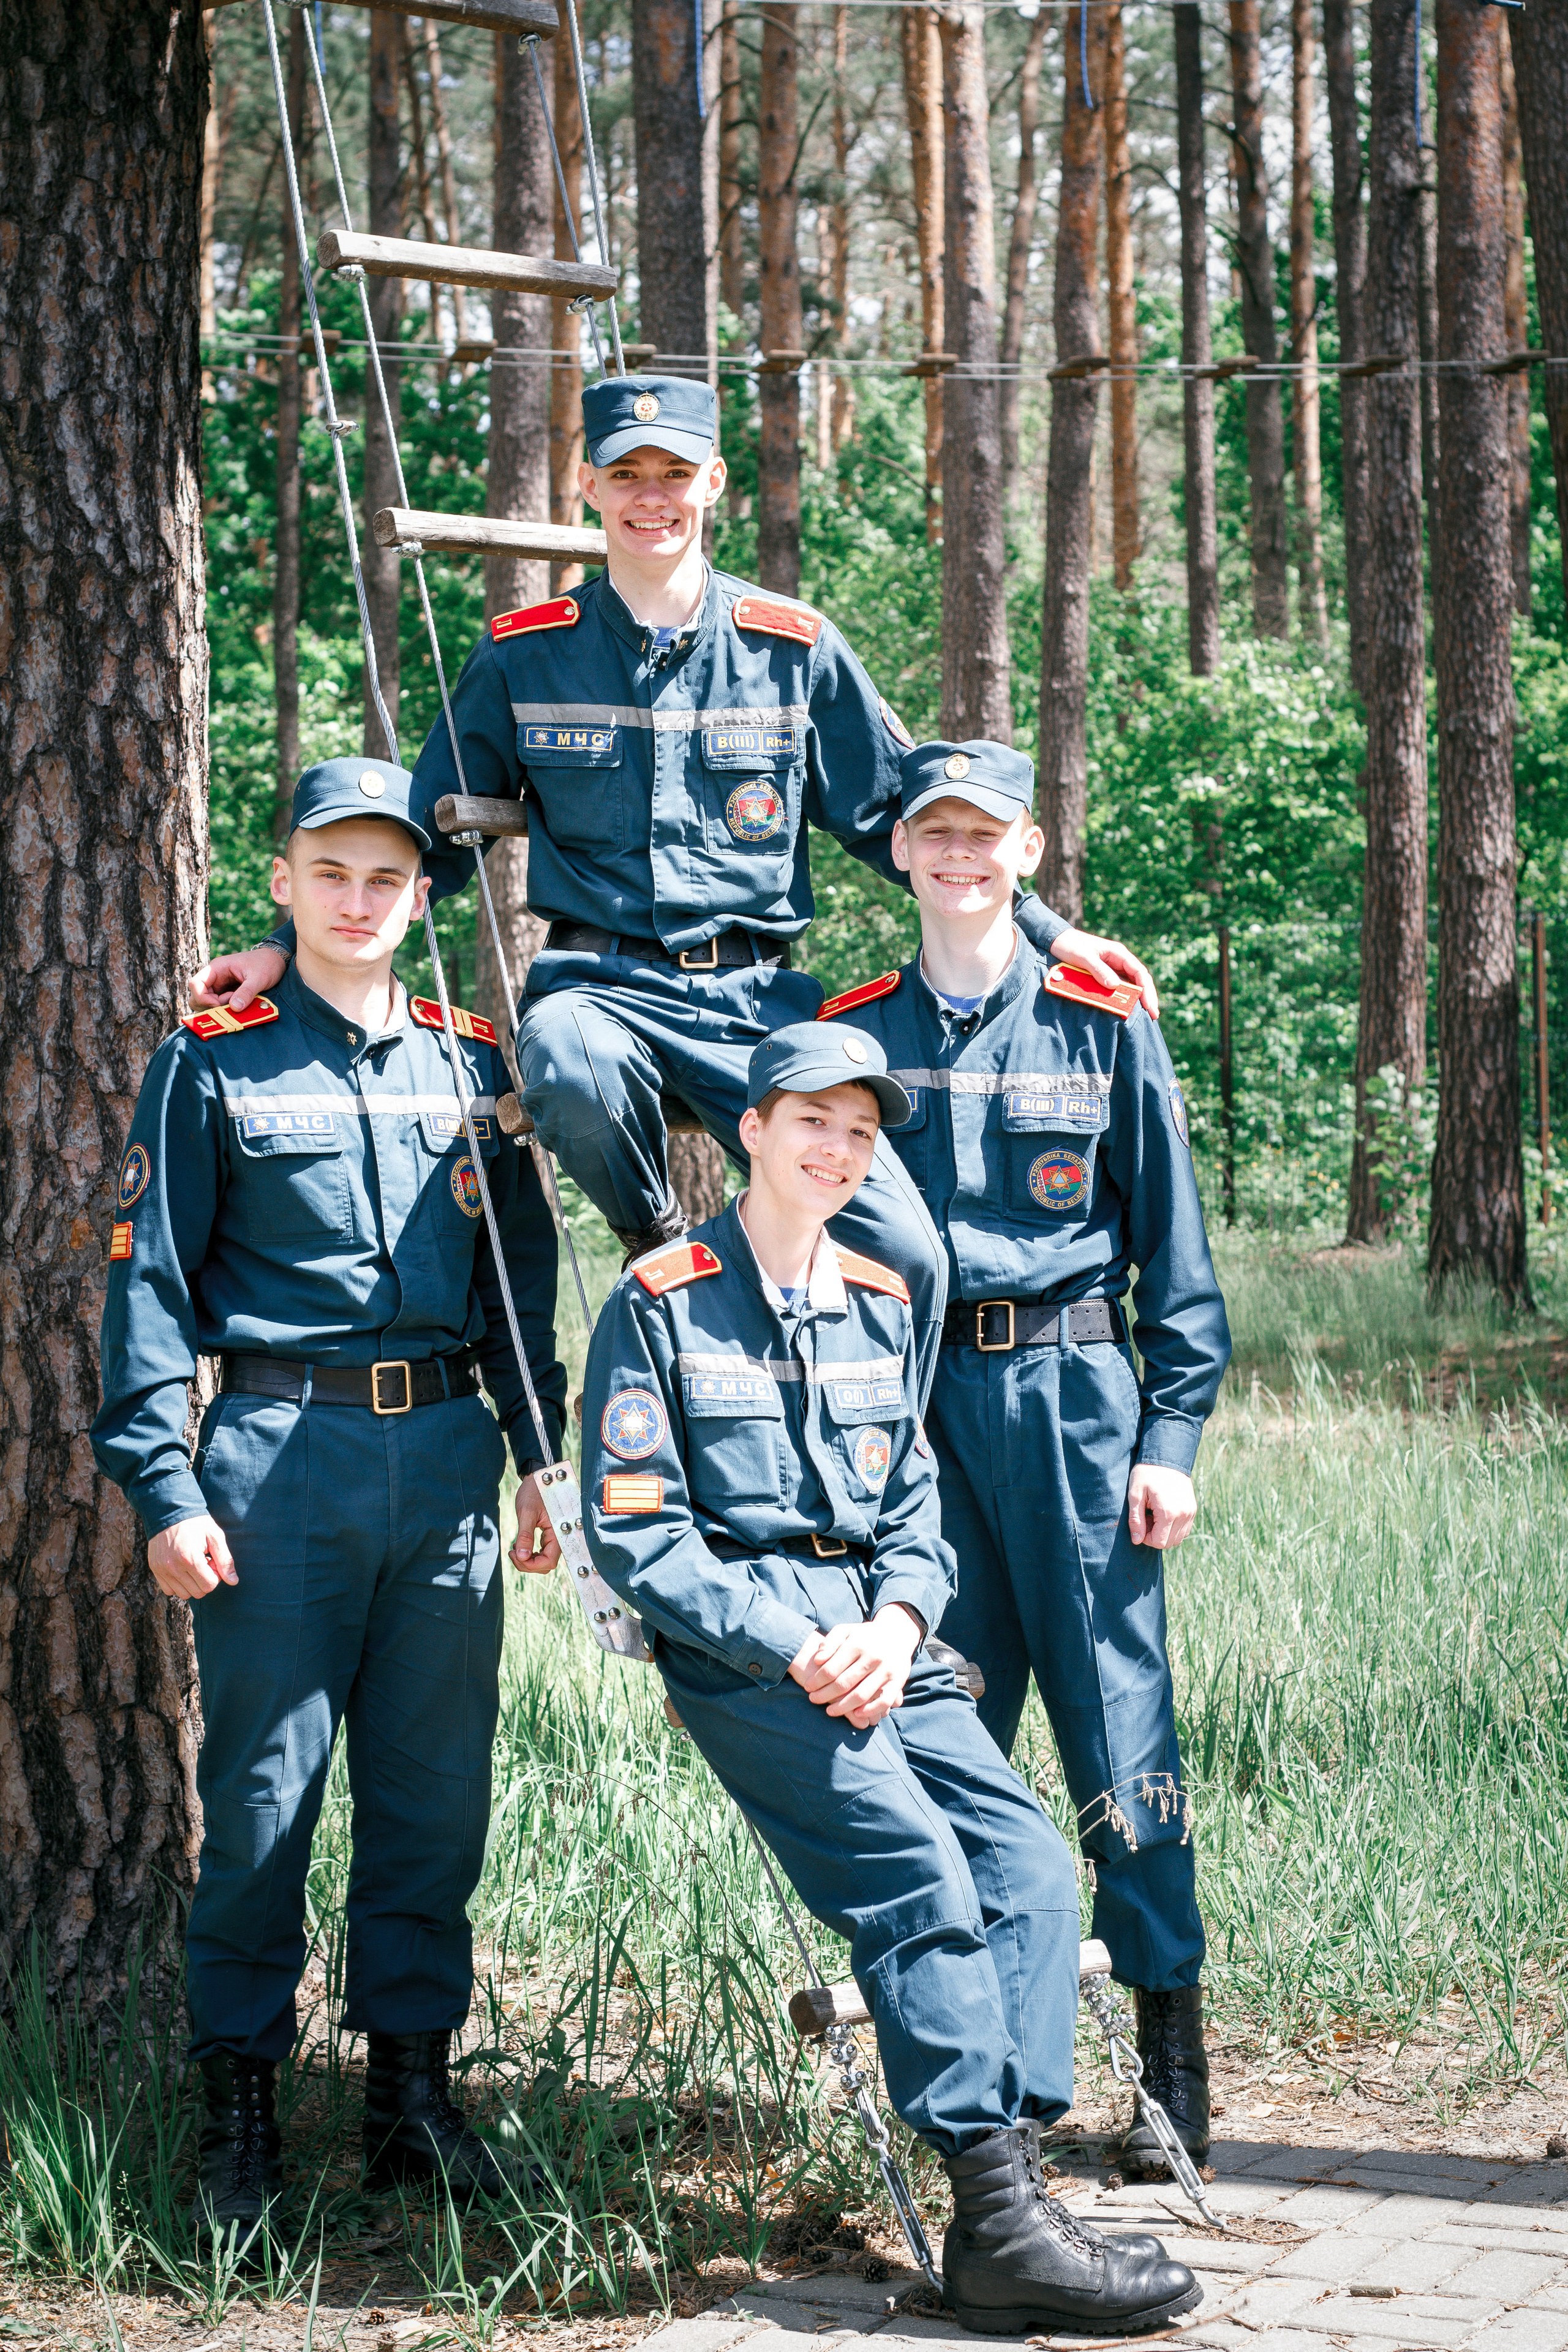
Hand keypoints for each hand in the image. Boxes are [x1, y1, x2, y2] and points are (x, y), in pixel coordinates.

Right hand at [147, 1515, 236, 1599]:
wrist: (170, 1511)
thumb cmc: (196, 1523)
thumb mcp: (215, 1536)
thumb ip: (225, 1560)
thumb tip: (233, 1582)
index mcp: (190, 1558)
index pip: (209, 1585)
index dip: (216, 1575)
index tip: (212, 1560)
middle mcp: (173, 1567)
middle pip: (198, 1592)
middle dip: (205, 1580)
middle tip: (204, 1562)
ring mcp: (162, 1570)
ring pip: (183, 1594)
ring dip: (192, 1584)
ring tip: (193, 1565)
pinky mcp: (155, 1569)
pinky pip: (169, 1590)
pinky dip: (178, 1584)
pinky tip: (182, 1569)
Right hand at [187, 945, 287, 1012]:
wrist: (276, 961)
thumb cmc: (267, 964)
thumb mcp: (259, 978)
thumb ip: (247, 992)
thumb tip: (234, 1008)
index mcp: (217, 968)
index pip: (195, 984)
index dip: (203, 998)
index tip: (221, 1005)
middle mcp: (214, 977)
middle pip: (196, 996)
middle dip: (210, 1005)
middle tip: (231, 1005)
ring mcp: (219, 986)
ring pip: (206, 1003)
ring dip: (218, 1008)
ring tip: (238, 1003)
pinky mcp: (226, 994)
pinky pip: (218, 1005)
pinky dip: (225, 1010)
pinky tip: (240, 1005)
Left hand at [508, 1473, 561, 1573]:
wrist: (539, 1478)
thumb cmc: (534, 1491)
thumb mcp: (527, 1512)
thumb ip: (525, 1535)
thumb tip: (521, 1556)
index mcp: (558, 1532)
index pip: (549, 1561)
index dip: (532, 1565)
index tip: (516, 1555)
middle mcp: (559, 1537)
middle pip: (546, 1564)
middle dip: (528, 1563)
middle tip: (513, 1552)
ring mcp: (554, 1537)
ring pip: (544, 1560)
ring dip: (528, 1559)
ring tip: (515, 1547)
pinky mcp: (549, 1535)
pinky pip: (542, 1552)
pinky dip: (530, 1552)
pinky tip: (520, 1544)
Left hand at [788, 1603, 923, 1728]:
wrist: (897, 1633)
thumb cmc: (864, 1636)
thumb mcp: (846, 1630)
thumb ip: (830, 1642)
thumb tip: (817, 1659)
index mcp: (857, 1643)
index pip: (832, 1668)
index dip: (817, 1680)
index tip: (808, 1687)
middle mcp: (872, 1657)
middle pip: (843, 1683)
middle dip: (825, 1694)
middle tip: (813, 1699)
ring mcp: (886, 1670)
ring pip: (861, 1695)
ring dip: (842, 1707)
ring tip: (829, 1711)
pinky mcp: (898, 1680)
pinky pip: (884, 1701)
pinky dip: (870, 1710)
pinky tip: (856, 1714)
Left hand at [1050, 927, 1159, 1020]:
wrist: (1057, 940)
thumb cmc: (1071, 946)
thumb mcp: (1084, 957)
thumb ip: (1099, 970)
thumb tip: (1115, 986)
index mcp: (1119, 953)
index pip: (1140, 972)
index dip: (1146, 990)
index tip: (1149, 1006)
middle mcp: (1120, 961)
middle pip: (1140, 980)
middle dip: (1148, 997)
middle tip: (1154, 1016)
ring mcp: (1113, 968)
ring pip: (1132, 984)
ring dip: (1139, 998)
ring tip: (1146, 1015)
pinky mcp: (1105, 974)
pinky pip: (1119, 987)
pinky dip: (1125, 997)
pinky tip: (1128, 1008)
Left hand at [1127, 1464, 1195, 1550]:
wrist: (1166, 1455)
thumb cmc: (1147, 1474)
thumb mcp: (1135, 1495)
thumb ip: (1136, 1520)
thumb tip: (1136, 1540)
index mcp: (1168, 1512)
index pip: (1159, 1542)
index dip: (1146, 1538)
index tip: (1141, 1522)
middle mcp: (1183, 1515)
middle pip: (1169, 1543)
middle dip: (1155, 1535)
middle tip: (1147, 1517)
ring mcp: (1190, 1512)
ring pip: (1178, 1538)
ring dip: (1165, 1532)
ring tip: (1155, 1515)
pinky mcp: (1193, 1509)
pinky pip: (1185, 1529)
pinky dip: (1174, 1527)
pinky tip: (1164, 1512)